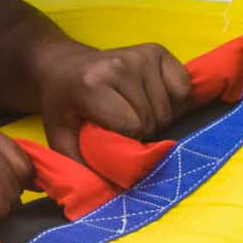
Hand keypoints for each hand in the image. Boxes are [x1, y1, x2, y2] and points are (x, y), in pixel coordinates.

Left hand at [33, 41, 192, 159]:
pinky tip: (152, 100)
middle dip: (143, 132)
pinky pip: (183, 87)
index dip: (128, 141)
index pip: (132, 126)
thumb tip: (103, 193)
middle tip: (124, 128)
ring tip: (136, 114)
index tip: (114, 138)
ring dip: (159, 118)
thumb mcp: (59, 135)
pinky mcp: (156, 50)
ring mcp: (140, 55)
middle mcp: (118, 65)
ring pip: (170, 106)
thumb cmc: (63, 105)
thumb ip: (78, 164)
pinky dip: (175, 101)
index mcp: (91, 85)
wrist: (64, 67)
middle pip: (152, 117)